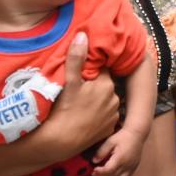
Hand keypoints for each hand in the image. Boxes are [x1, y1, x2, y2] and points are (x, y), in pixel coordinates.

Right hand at [43, 32, 118, 156]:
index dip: (90, 71)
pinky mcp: (109, 129)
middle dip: (93, 86)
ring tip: (79, 106)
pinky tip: (84, 117)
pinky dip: (97, 116)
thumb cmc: (63, 109)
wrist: (60, 141)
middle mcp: (114, 98)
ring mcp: (113, 115)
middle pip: (104, 86)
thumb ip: (76, 58)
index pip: (101, 70)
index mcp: (106, 84)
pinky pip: (105, 117)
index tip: (80, 75)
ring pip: (105, 101)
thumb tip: (83, 35)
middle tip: (77, 91)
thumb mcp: (69, 82)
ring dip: (96, 101)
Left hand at [92, 128, 144, 175]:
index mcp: (120, 158)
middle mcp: (127, 165)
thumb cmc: (122, 137)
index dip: (100, 172)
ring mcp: (132, 167)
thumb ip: (102, 151)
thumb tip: (94, 161)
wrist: (137, 134)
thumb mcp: (110, 141)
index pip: (108, 170)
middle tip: (94, 174)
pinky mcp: (134, 168)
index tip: (93, 170)